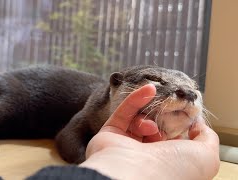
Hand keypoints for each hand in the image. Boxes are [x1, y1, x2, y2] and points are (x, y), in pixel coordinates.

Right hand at [80, 84, 219, 179]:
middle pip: (156, 128)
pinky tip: (149, 90)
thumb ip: (207, 138)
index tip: (187, 116)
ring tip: (152, 126)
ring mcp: (127, 145)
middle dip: (163, 120)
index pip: (174, 142)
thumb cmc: (171, 170)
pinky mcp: (110, 133)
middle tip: (169, 113)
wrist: (133, 173)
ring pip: (140, 120)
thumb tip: (198, 125)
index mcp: (167, 164)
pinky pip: (124, 112)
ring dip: (149, 117)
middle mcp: (146, 156)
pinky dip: (136, 99)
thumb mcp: (206, 156)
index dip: (180, 128)